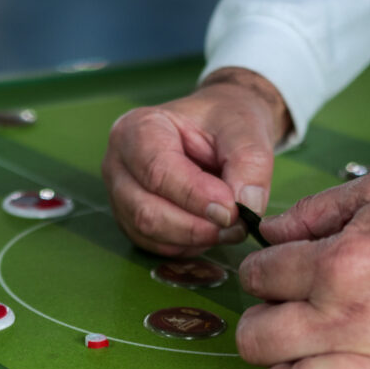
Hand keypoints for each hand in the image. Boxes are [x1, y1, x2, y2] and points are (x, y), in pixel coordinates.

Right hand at [102, 68, 291, 256]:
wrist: (221, 128)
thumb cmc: (225, 122)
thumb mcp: (246, 130)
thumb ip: (249, 164)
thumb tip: (245, 206)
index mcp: (138, 128)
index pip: (157, 171)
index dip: (195, 196)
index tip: (232, 209)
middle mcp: (119, 163)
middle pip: (146, 210)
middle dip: (195, 227)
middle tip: (236, 226)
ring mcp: (120, 195)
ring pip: (149, 233)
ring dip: (194, 239)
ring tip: (230, 228)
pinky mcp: (132, 220)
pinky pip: (155, 245)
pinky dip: (187, 246)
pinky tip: (211, 232)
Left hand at [237, 127, 369, 368]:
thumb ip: (310, 213)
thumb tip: (267, 234)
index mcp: (337, 263)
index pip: (256, 279)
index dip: (260, 274)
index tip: (279, 276)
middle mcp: (353, 317)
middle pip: (257, 341)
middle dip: (260, 326)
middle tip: (284, 318)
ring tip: (300, 365)